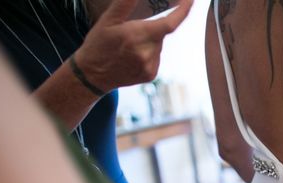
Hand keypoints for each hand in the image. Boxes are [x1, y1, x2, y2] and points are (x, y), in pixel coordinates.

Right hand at [75, 0, 191, 90]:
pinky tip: (133, 55)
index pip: (169, 23)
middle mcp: (146, 54)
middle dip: (152, 25)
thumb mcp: (108, 20)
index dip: (183, 11)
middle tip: (135, 27)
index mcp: (136, 37)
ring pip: (158, 44)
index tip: (190, 0)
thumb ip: (126, 4)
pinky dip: (148, 51)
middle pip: (161, 32)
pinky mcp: (151, 75)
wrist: (92, 75)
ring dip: (150, 39)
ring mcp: (149, 67)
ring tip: (128, 44)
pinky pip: (156, 56)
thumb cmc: (98, 45)